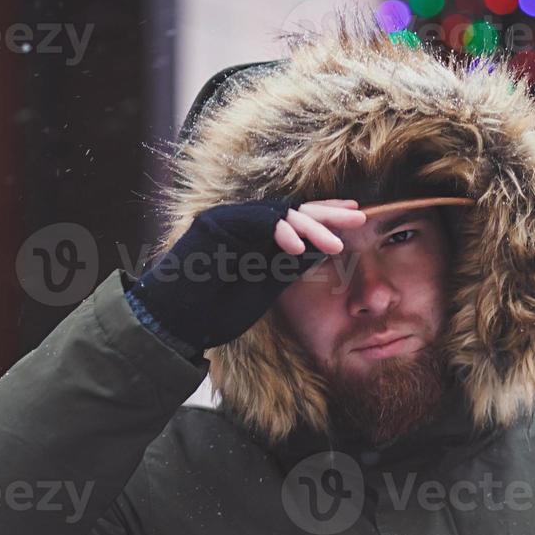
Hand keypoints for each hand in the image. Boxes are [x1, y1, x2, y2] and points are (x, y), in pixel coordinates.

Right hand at [129, 198, 365, 351]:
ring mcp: (228, 220)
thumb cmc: (215, 311)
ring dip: (309, 226)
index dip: (326, 218)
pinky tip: (296, 246)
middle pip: (293, 210)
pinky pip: (255, 220)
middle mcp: (243, 224)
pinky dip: (278, 229)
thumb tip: (322, 250)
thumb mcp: (266, 288)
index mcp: (257, 238)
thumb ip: (288, 267)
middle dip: (328, 215)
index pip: (297, 220)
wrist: (175, 324)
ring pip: (278, 212)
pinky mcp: (214, 223)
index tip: (354, 218)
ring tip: (334, 244)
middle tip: (359, 218)